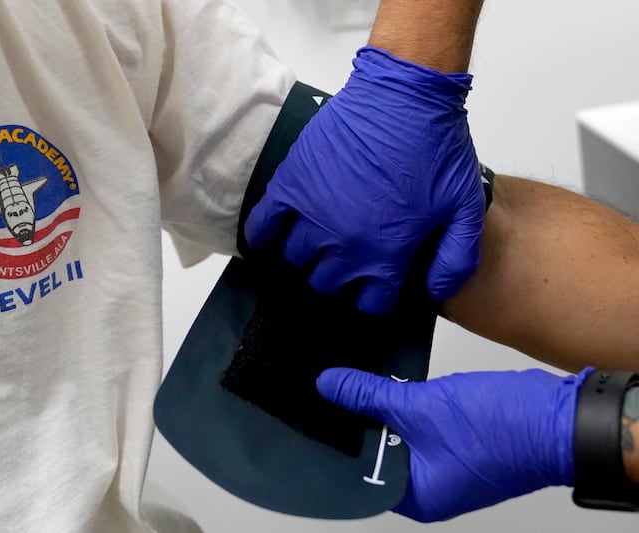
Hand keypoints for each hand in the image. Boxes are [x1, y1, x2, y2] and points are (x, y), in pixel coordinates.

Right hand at [244, 47, 484, 313]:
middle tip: (346, 257)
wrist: (405, 95)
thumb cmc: (436, 148)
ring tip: (317, 238)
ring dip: (306, 254)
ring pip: (295, 257)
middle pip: (326, 282)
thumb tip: (432, 293)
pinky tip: (269, 236)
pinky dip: (262, 235)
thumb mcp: (465, 209)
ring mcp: (313, 214)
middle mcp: (344, 242)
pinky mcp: (292, 184)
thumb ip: (454, 261)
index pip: (370, 302)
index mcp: (386, 253)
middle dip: (337, 276)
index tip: (375, 283)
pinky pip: (263, 224)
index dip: (374, 295)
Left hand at [316, 367, 591, 521]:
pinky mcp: (455, 442)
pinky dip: (402, 407)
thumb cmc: (504, 430)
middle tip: (329, 393)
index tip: (315, 415)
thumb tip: (329, 386)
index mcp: (417, 496)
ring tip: (352, 384)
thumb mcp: (420, 407)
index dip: (336, 445)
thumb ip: (368, 397)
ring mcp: (443, 465)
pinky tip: (384, 383)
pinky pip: (417, 426)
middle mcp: (429, 487)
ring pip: (396, 437)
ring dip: (380, 412)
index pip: (358, 476)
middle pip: (375, 455)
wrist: (560, 418)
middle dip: (356, 425)